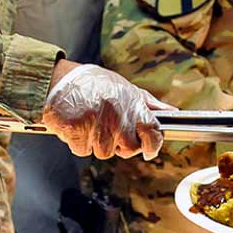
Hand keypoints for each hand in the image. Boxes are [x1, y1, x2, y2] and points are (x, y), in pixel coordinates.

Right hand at [42, 62, 173, 159]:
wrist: (60, 79)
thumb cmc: (94, 84)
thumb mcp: (125, 88)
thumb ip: (148, 103)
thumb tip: (173, 111)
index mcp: (131, 104)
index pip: (153, 132)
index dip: (153, 145)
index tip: (149, 149)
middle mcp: (117, 115)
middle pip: (129, 148)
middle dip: (120, 144)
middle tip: (108, 129)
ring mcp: (97, 125)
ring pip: (104, 152)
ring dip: (96, 142)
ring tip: (90, 122)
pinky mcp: (77, 132)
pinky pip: (83, 150)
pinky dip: (79, 142)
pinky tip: (77, 125)